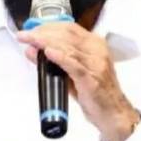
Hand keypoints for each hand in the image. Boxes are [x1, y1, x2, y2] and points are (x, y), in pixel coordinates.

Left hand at [17, 23, 139, 140]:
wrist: (115, 114)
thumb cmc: (96, 93)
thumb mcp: (72, 73)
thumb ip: (53, 61)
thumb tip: (32, 50)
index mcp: (95, 45)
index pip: (69, 28)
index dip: (48, 26)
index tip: (32, 29)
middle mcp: (97, 50)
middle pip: (67, 34)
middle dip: (43, 32)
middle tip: (25, 35)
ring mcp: (95, 64)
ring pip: (68, 46)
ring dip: (46, 42)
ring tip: (30, 41)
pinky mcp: (92, 79)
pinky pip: (74, 65)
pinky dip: (60, 57)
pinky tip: (48, 52)